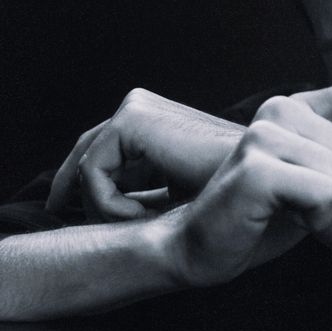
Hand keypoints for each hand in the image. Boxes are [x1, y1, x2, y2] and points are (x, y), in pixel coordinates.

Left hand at [46, 89, 243, 220]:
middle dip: (74, 193)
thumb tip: (91, 213)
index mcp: (155, 121)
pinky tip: (143, 215)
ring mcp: (138, 107)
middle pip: (85, 155)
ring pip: (86, 169)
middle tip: (70, 222)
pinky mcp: (133, 119)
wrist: (261, 183)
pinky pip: (93, 172)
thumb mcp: (175, 196)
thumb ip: (143, 194)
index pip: (101, 152)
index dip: (84, 188)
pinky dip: (109, 203)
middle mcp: (143, 106)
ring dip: (104, 208)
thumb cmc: (227, 198)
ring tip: (138, 225)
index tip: (72, 218)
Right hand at [168, 79, 331, 286]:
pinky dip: (315, 218)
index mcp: (302, 106)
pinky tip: (284, 215)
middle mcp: (282, 110)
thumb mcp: (320, 172)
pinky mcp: (257, 168)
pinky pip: (325, 194)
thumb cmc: (267, 213)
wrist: (205, 245)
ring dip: (328, 208)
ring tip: (293, 206)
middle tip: (310, 200)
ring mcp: (266, 135)